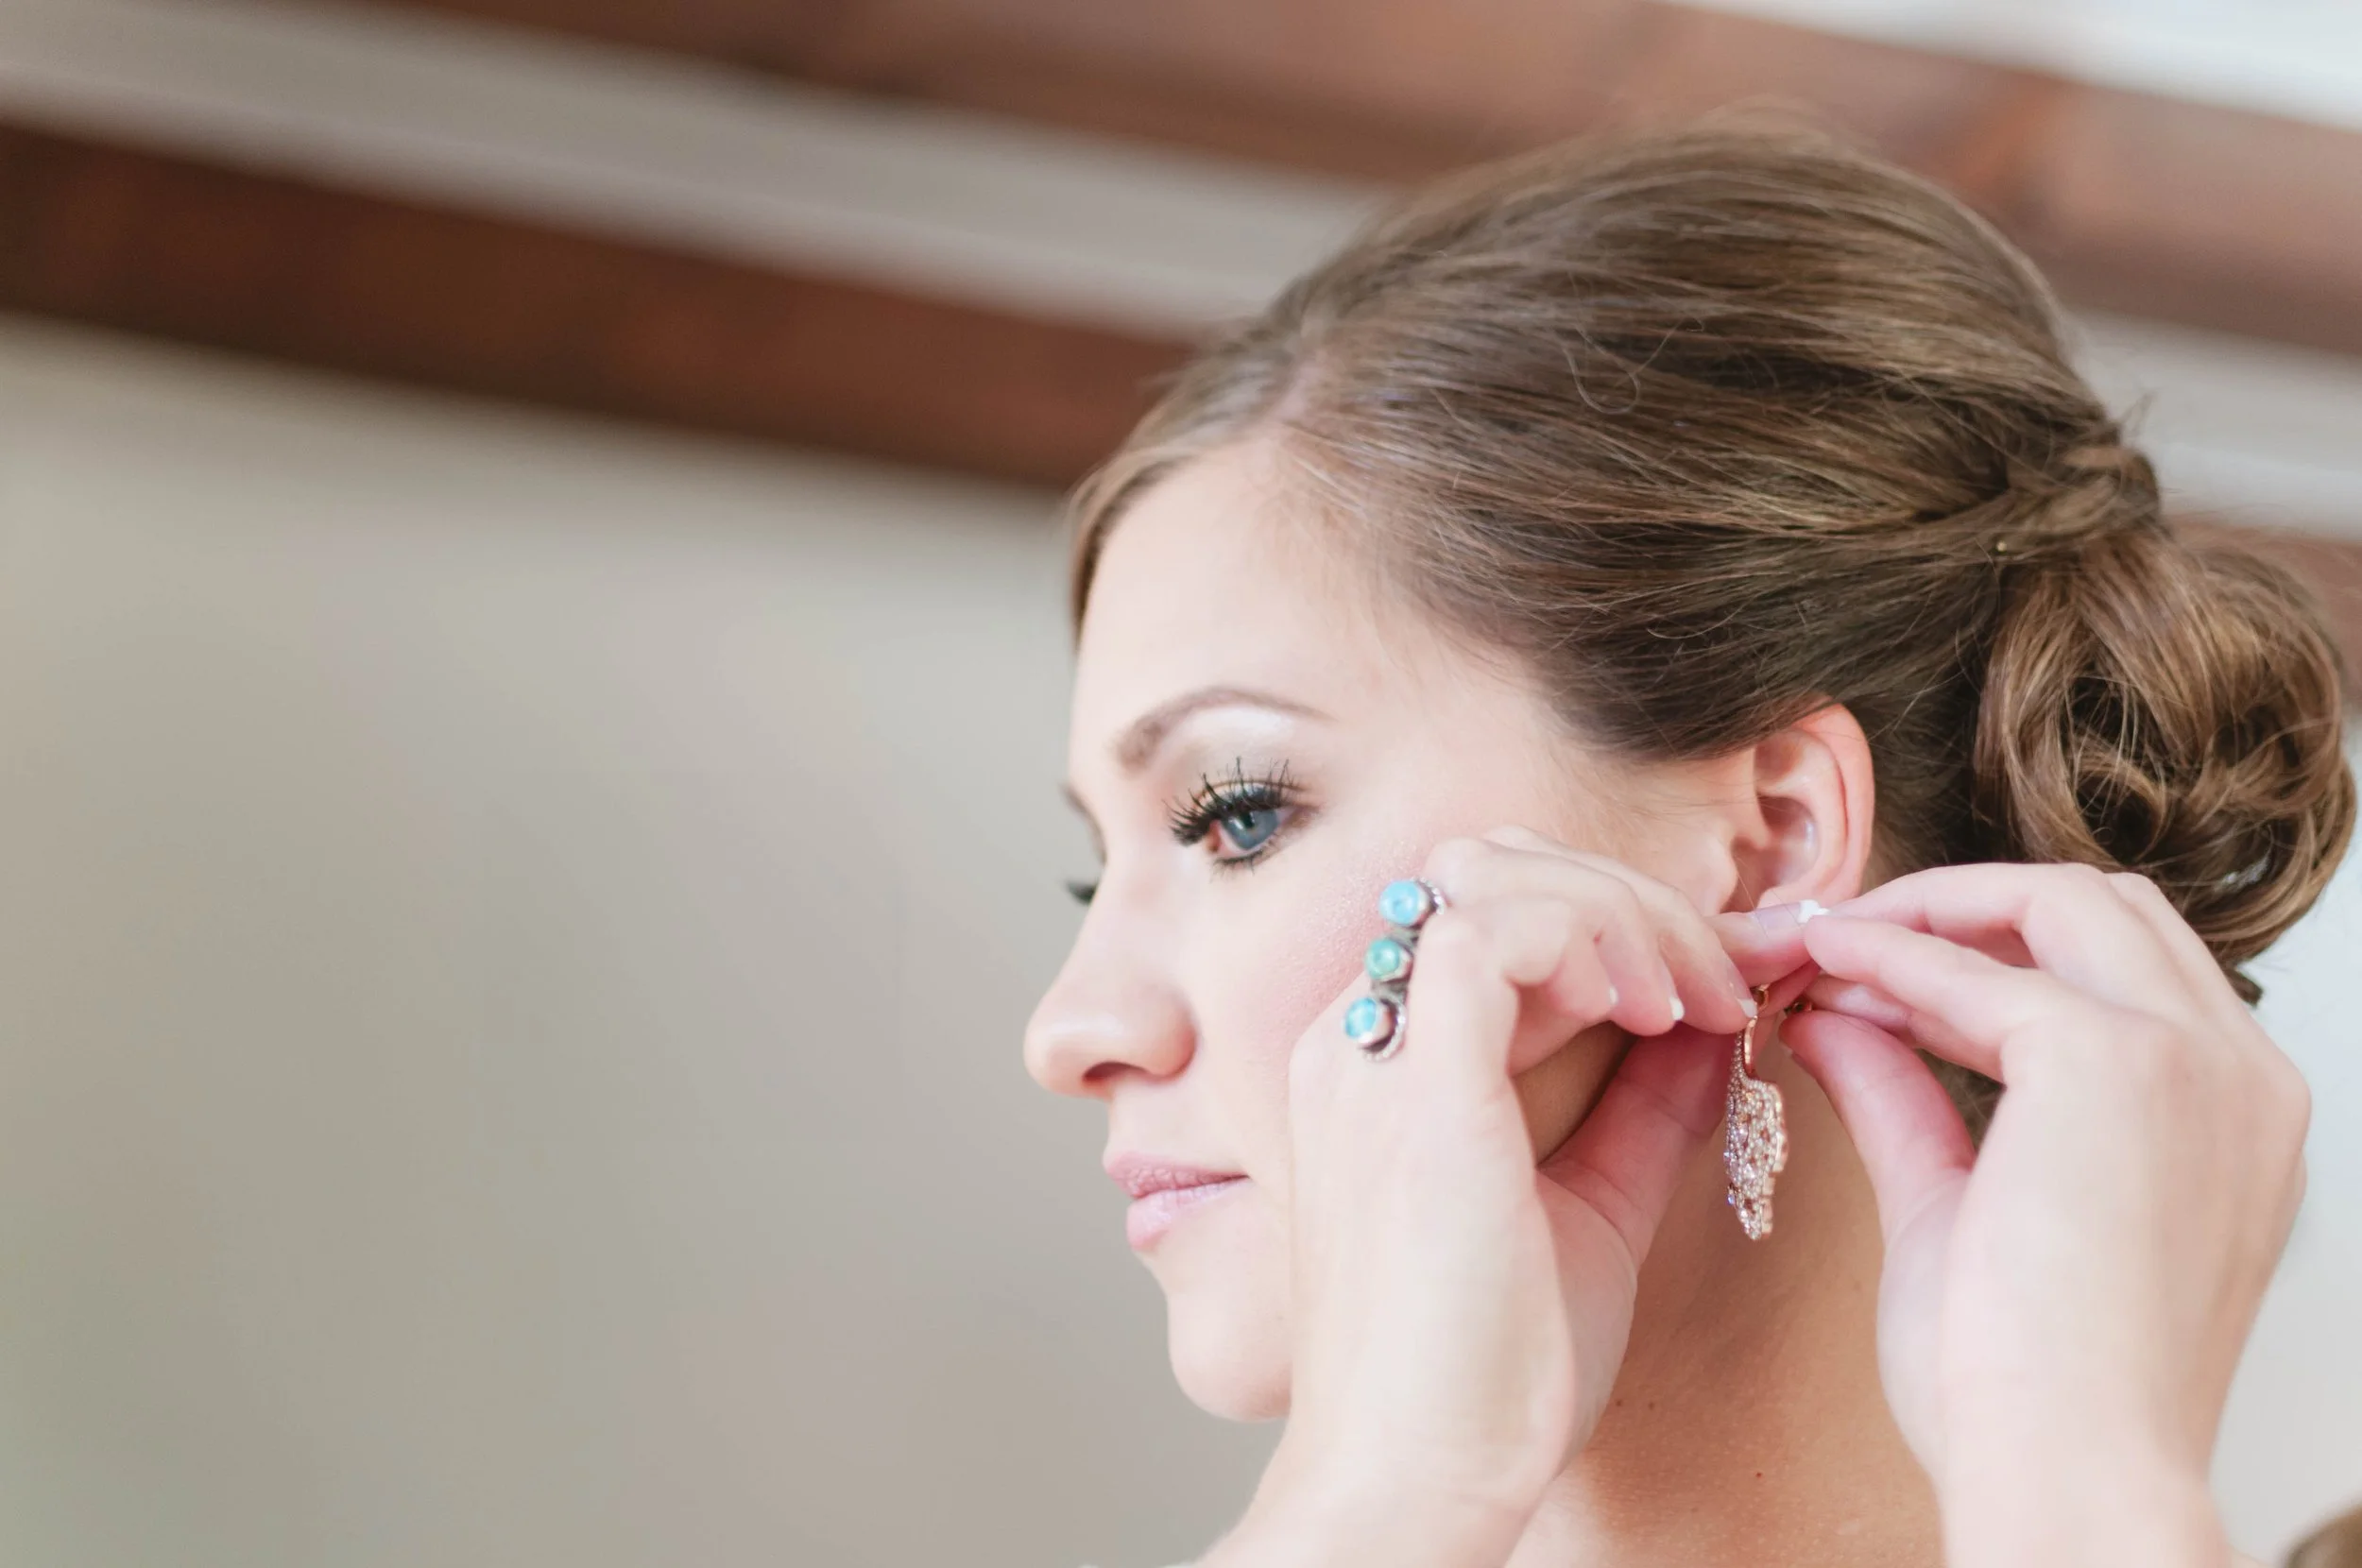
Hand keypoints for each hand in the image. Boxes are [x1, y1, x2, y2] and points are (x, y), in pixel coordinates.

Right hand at [1220, 828, 1761, 1567]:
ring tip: (1696, 995)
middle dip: (1624, 898)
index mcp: (1376, 1066)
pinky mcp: (1410, 1080)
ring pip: (1492, 875)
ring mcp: (1368, 1051)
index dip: (1611, 922)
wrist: (1417, 1480)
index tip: (1715, 982)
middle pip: (1485, 869)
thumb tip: (1710, 1033)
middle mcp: (1351, 1037)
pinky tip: (1657, 1011)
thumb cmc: (1481, 1377)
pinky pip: (1499, 931)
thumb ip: (1637, 1115)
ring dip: (1621, 913)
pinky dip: (1596, 942)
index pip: (1486, 915)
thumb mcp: (1586, 1214)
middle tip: (1725, 970)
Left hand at [1720, 864, 2307, 1567]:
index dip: (1986, 951)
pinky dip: (1890, 957)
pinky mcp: (2114, 1064)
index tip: (1870, 970)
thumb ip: (1908, 1101)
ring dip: (1926, 912)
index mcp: (2230, 1116)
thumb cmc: (2021, 1387)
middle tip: (1842, 937)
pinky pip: (1977, 971)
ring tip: (1820, 949)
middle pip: (2103, 908)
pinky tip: (1822, 973)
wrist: (2066, 1474)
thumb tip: (1837, 1018)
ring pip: (2059, 903)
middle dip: (1963, 903)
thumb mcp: (1958, 1207)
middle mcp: (2238, 1073)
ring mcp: (2192, 1060)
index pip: (2119, 968)